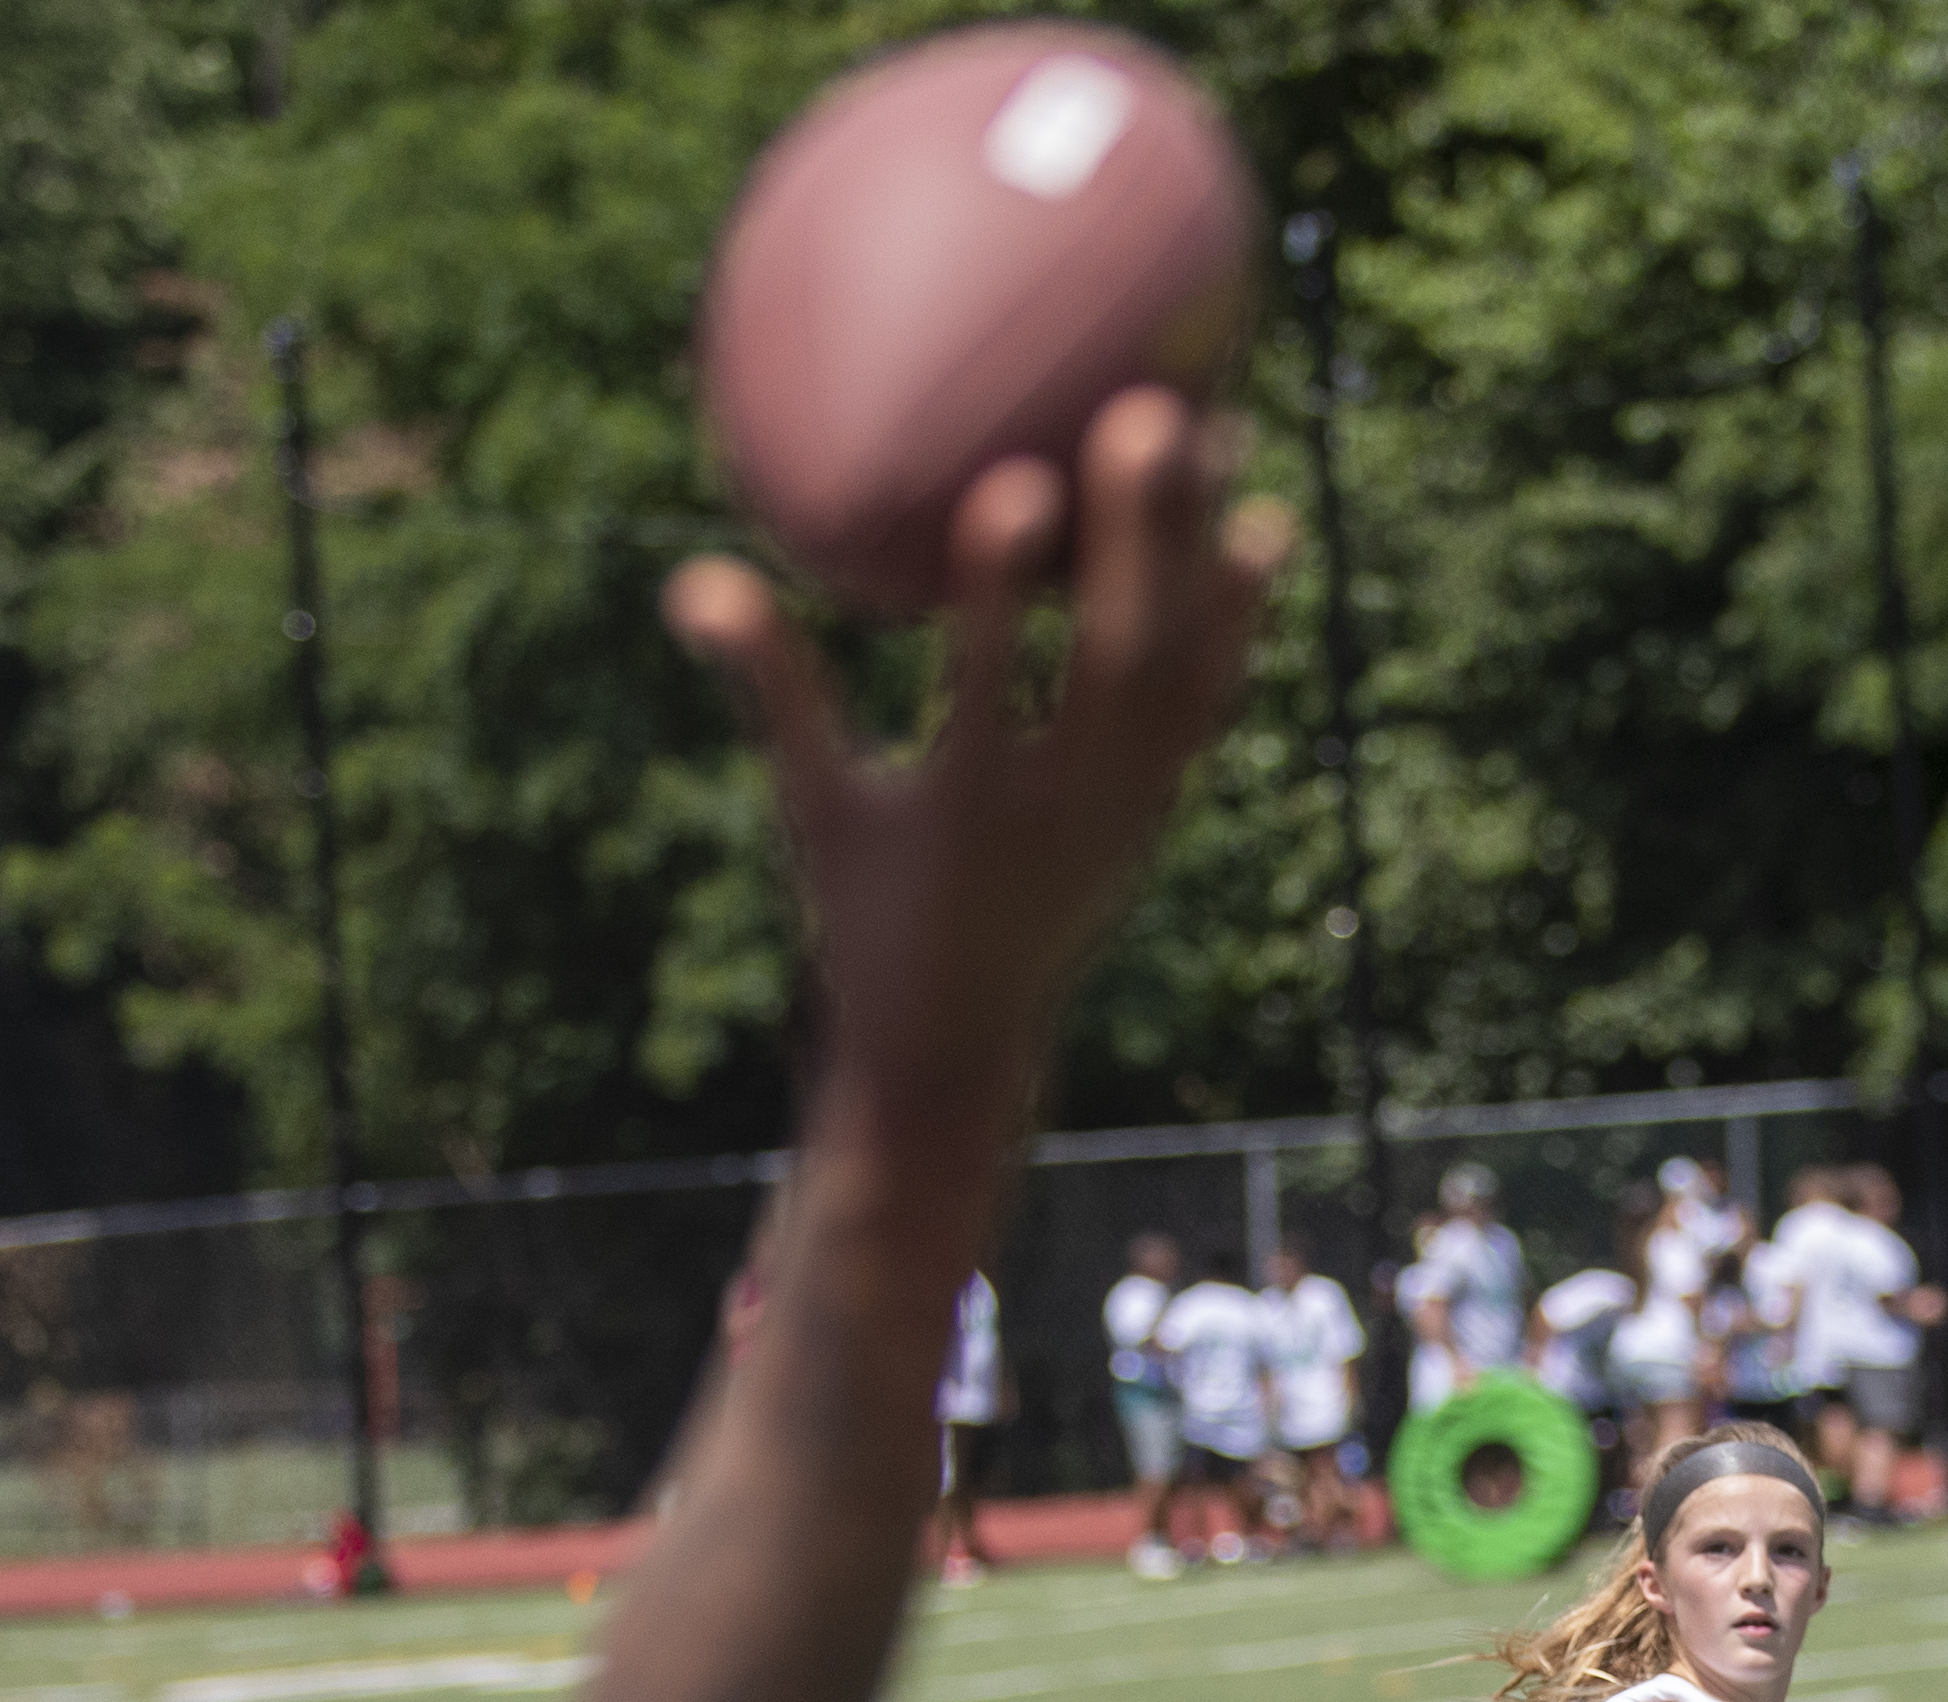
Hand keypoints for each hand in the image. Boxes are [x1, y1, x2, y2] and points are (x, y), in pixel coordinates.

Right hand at [667, 393, 1289, 1154]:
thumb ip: (771, 690)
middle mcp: (1060, 812)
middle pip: (1116, 667)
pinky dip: (1233, 621)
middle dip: (1136, 545)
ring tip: (1227, 436)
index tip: (1012, 484)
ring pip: (1181, 679)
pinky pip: (1206, 707)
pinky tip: (1257, 526)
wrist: (959, 1042)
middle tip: (1148, 413)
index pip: (989, 691)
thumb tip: (690, 579)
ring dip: (1207, 562)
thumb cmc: (868, 912)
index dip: (1005, 594)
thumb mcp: (814, 810)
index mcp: (964, 812)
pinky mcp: (1159, 812)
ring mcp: (1123, 814)